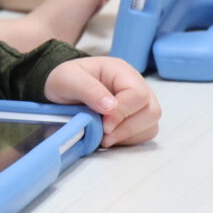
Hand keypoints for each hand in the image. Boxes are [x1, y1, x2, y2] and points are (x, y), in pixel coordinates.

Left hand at [44, 56, 160, 146]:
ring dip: (129, 135)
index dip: (122, 113)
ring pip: (151, 124)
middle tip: (104, 134)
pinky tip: (111, 137)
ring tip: (105, 137)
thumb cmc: (66, 80)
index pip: (138, 95)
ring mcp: (138, 104)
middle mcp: (136, 86)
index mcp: (121, 72)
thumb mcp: (68, 79)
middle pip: (152, 111)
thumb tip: (111, 107)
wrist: (61, 91)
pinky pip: (145, 134)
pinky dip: (129, 140)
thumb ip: (89, 90)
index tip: (104, 125)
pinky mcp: (136, 119)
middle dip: (127, 128)